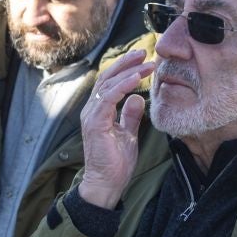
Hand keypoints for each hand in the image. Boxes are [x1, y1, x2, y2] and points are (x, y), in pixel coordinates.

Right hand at [77, 49, 154, 208]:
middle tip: (144, 52)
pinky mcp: (95, 123)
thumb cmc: (115, 163)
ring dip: (127, 71)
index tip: (143, 59)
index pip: (110, 83)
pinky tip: (137, 78)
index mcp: (99, 111)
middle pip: (107, 78)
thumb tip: (138, 99)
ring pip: (107, 85)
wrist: (106, 184)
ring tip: (145, 62)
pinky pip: (108, 99)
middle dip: (126, 63)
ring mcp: (91, 116)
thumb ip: (130, 116)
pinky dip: (123, 86)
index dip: (125, 69)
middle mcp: (92, 110)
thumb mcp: (128, 134)